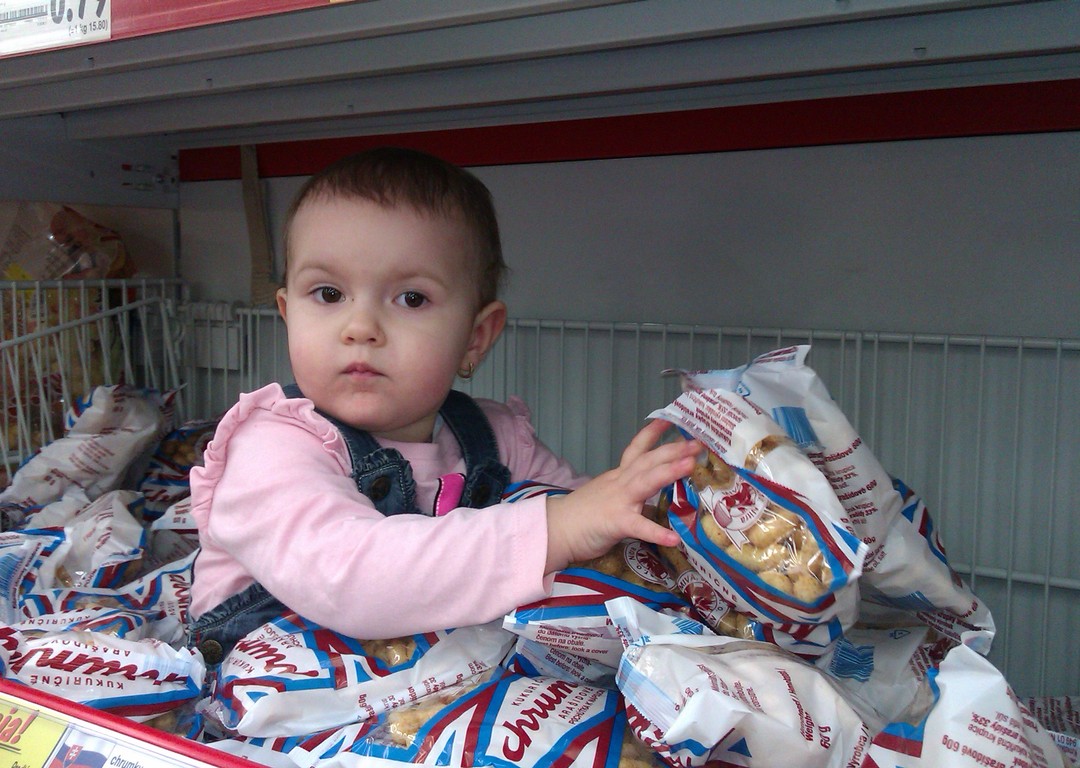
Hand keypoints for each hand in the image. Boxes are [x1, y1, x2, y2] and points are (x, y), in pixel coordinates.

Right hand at [544, 419, 699, 572]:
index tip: (670, 420)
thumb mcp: (608, 495)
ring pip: (646, 481)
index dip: (654, 434)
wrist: (555, 529)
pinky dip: (656, 532)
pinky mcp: (615, 522)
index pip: (637, 450)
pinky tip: (674, 538)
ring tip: (691, 466)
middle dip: (674, 450)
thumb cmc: (581, 515)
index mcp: (619, 476)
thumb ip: (629, 492)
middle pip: (649, 460)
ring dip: (669, 472)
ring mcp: (618, 501)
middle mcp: (620, 482)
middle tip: (698, 443)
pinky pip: (638, 527)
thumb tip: (651, 495)